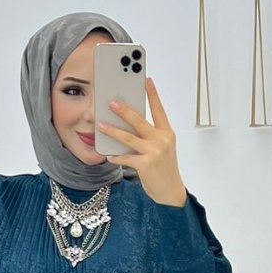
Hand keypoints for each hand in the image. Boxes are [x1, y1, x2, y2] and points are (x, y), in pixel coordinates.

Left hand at [96, 76, 187, 206]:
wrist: (170, 192)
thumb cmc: (163, 168)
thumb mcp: (161, 148)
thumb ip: (148, 136)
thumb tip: (127, 125)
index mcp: (167, 133)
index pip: (159, 110)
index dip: (153, 94)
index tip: (146, 80)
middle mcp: (162, 140)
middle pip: (140, 121)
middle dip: (124, 110)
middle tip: (111, 102)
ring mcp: (155, 152)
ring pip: (129, 138)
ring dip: (113, 131)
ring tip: (101, 125)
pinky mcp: (146, 165)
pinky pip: (126, 157)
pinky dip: (116, 156)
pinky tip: (108, 155)